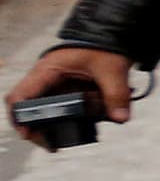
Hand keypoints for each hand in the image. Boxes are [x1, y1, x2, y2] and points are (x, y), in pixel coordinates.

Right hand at [9, 45, 131, 141]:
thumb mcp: (112, 68)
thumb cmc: (105, 46)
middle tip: (51, 146)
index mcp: (48, 70)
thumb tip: (120, 118)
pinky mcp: (68, 92)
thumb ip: (116, 93)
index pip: (21, 95)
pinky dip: (71, 119)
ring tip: (60, 144)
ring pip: (45, 111)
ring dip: (54, 126)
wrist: (112, 35)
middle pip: (28, 108)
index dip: (19, 115)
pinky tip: (81, 130)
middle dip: (37, 129)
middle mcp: (46, 80)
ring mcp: (55, 87)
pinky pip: (63, 110)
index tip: (27, 132)